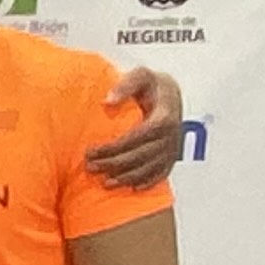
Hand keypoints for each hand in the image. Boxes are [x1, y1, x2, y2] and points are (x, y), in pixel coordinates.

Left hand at [86, 65, 185, 189]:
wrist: (170, 94)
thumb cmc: (151, 85)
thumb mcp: (140, 75)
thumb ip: (125, 84)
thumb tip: (108, 101)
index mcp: (164, 116)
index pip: (137, 137)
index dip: (113, 147)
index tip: (91, 151)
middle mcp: (171, 135)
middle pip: (141, 155)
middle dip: (113, 164)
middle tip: (90, 166)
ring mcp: (173, 148)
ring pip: (149, 168)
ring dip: (126, 177)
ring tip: (104, 182)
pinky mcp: (172, 157)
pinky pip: (160, 174)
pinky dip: (144, 183)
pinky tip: (129, 188)